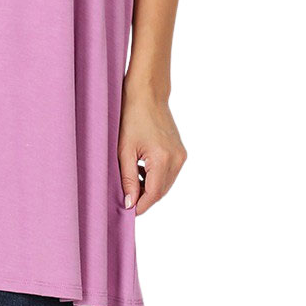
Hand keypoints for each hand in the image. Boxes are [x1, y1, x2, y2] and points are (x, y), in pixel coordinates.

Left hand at [117, 85, 186, 214]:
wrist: (147, 94)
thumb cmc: (131, 116)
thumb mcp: (124, 149)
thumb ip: (127, 178)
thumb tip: (130, 204)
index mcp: (163, 159)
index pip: (154, 194)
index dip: (140, 205)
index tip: (127, 211)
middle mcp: (177, 159)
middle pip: (161, 191)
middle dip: (144, 198)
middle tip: (125, 197)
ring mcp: (181, 155)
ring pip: (165, 184)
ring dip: (150, 187)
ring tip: (130, 178)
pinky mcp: (180, 151)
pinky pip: (169, 173)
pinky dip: (156, 176)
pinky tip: (140, 169)